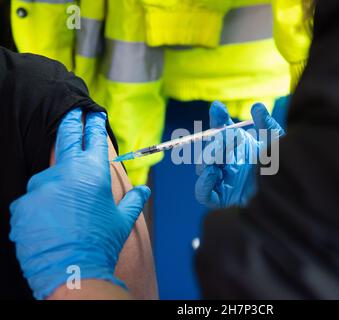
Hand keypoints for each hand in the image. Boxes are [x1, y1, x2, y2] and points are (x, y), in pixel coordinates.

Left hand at [9, 108, 150, 299]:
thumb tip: (144, 189)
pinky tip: (52, 221)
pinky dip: (42, 206)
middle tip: (72, 113)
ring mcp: (40, 189)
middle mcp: (64, 174)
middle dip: (70, 122)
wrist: (73, 272)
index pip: (92, 139)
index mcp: (92, 174)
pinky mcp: (22, 205)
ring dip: (57, 185)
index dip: (93, 124)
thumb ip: (135, 200)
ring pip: (48, 178)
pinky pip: (33, 200)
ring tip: (67, 208)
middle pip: (65, 139)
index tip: (93, 114)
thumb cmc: (101, 243)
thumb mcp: (123, 220)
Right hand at [195, 101, 284, 208]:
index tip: (218, 108)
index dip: (218, 117)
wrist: (288, 193)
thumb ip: (267, 126)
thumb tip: (256, 106)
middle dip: (215, 143)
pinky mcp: (221, 198)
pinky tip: (213, 174)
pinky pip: (203, 194)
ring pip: (203, 168)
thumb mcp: (278, 146)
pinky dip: (203, 184)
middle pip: (210, 148)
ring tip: (219, 159)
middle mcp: (228, 160)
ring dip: (208, 160)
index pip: (222, 128)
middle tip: (225, 139)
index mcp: (238, 145)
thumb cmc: (284, 169)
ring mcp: (223, 179)